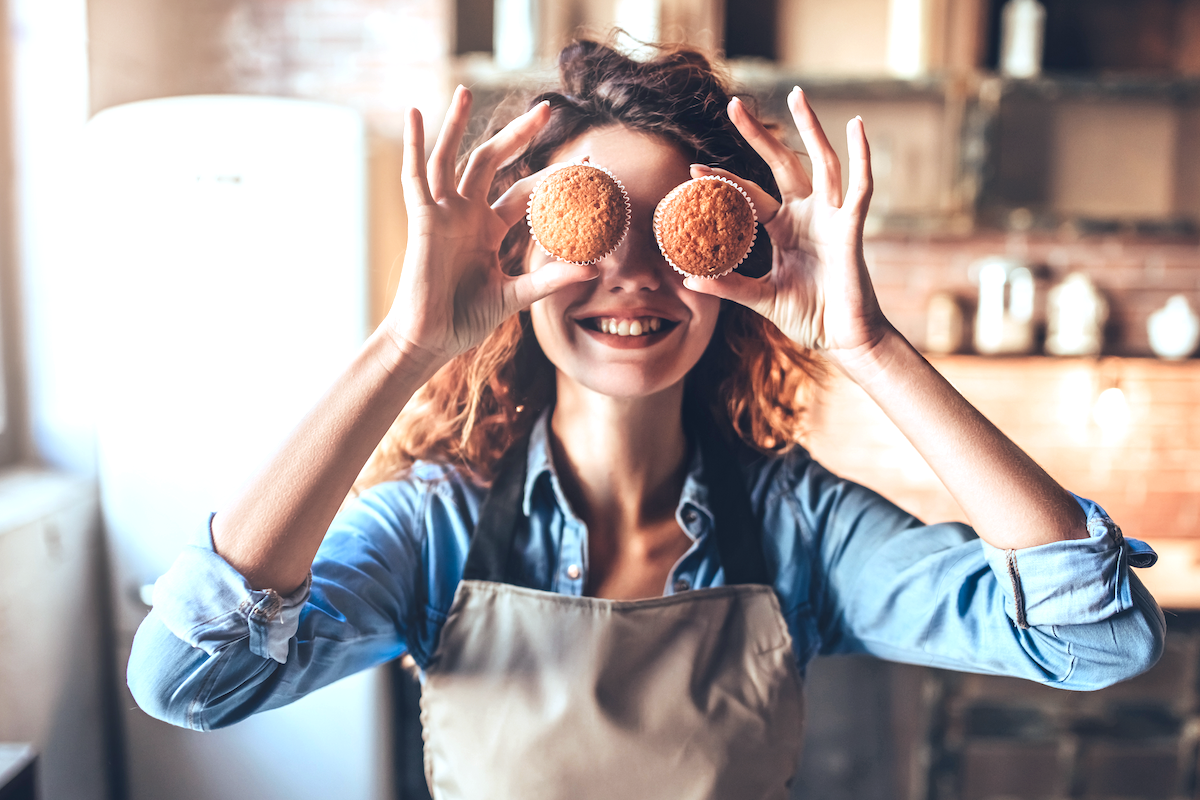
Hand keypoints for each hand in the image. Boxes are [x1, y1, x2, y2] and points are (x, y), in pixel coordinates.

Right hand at [386, 87, 598, 364]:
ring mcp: (443, 214)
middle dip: (518, 135)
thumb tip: (595, 270)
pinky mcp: (422, 220)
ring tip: (466, 90)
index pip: (525, 192)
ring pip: (452, 158)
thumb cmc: (466, 319)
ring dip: (457, 124)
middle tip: (546, 108)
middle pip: (493, 161)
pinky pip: (416, 176)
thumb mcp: (515, 296)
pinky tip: (415, 114)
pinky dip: (414, 145)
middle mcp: (466, 214)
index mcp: (488, 229)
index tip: (587, 161)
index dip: (553, 176)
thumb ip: (551, 279)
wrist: (430, 340)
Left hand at [683, 89, 889, 371]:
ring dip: (810, 128)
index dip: (723, 181)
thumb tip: (688, 279)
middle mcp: (807, 216)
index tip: (693, 169)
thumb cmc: (809, 317)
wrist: (844, 340)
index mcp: (784, 229)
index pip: (749, 196)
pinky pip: (859, 186)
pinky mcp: (851, 227)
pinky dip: (862, 156)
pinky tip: (857, 126)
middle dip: (759, 135)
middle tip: (733, 105)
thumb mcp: (762, 298)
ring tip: (797, 94)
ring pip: (821, 162)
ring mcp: (831, 218)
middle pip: (781, 164)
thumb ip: (729, 286)